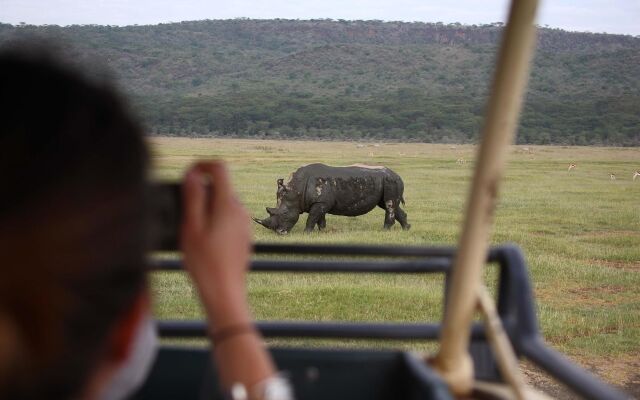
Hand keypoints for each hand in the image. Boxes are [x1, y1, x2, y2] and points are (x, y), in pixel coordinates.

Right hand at [180, 161, 251, 326]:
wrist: (225, 293)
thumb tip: (192, 173)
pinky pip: (228, 218)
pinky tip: (203, 241)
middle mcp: (241, 210)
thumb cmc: (205, 263)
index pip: (220, 168)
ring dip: (206, 207)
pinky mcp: (244, 235)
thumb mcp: (191, 227)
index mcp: (228, 204)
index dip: (202, 165)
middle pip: (220, 186)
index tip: (187, 174)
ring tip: (191, 230)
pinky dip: (214, 219)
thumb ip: (192, 198)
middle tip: (182, 210)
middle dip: (201, 190)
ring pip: (223, 202)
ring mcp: (244, 223)